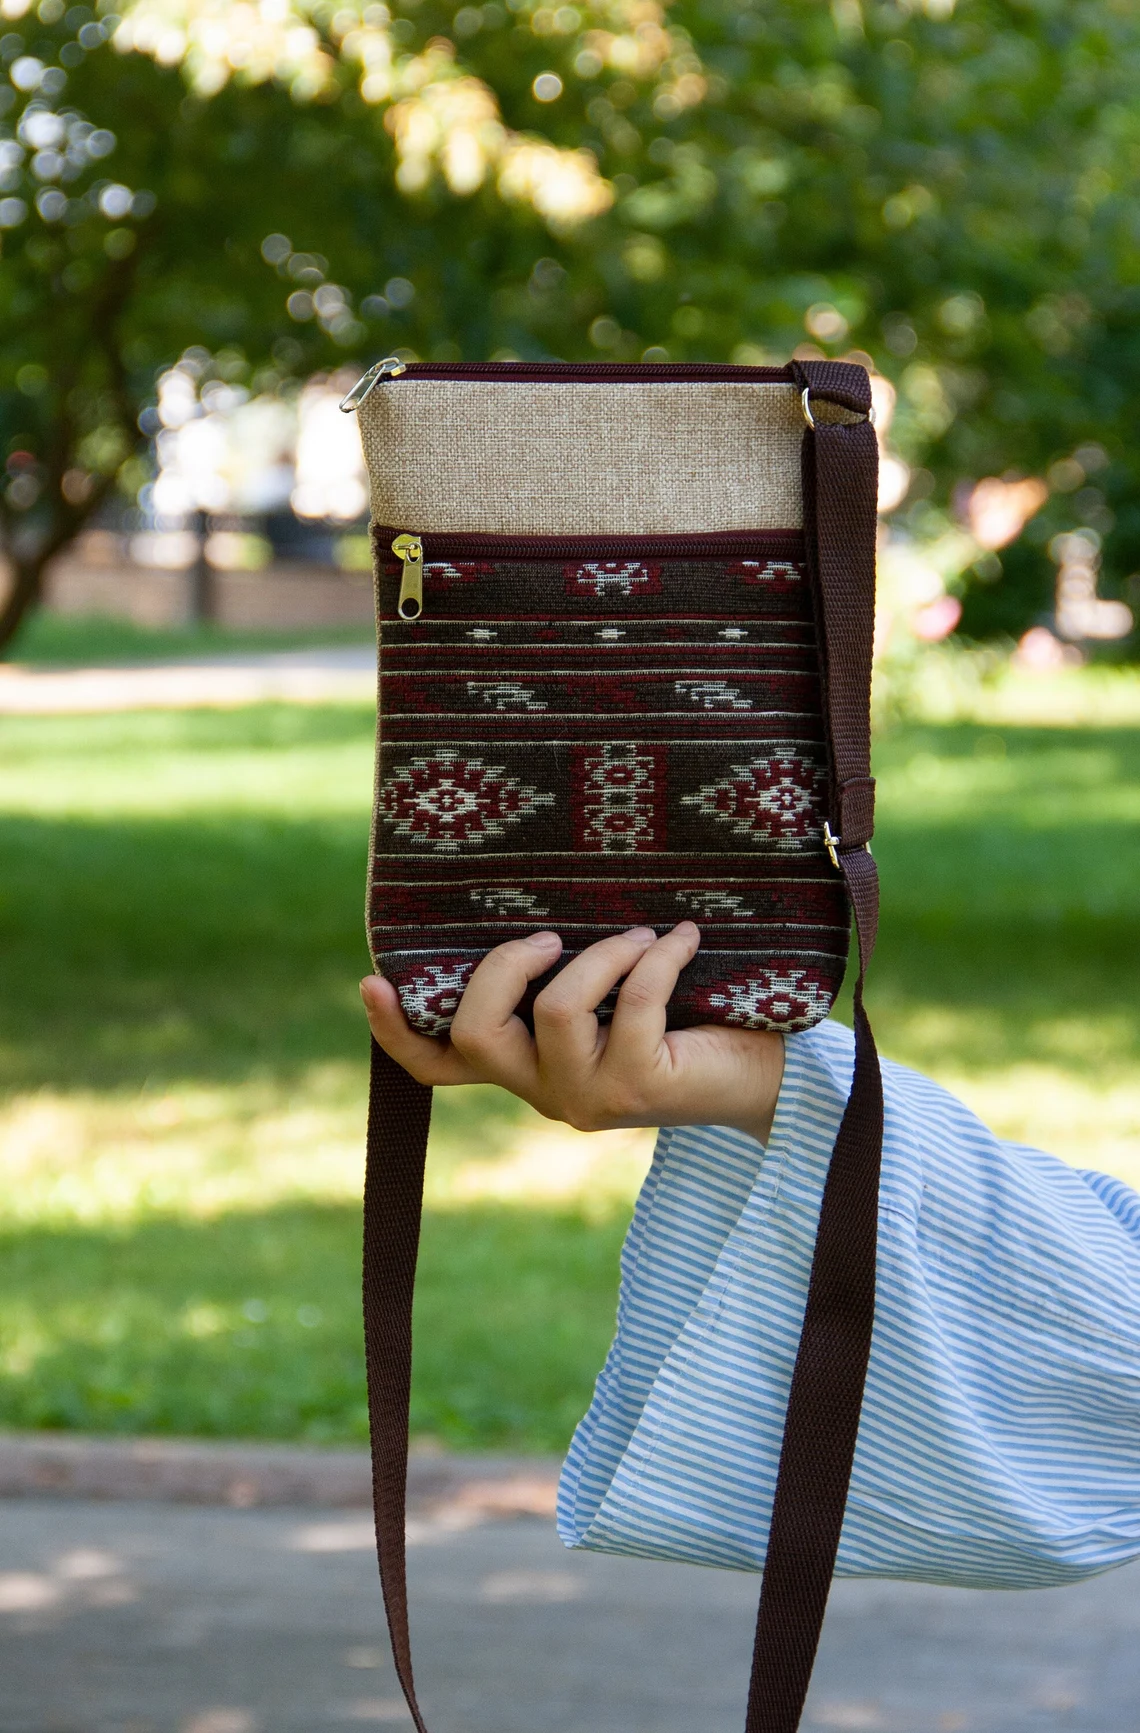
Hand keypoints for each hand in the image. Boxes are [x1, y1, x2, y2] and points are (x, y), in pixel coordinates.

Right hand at [360, 923, 784, 1143]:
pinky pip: (631, 1004)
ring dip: (602, 954)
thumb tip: (537, 900)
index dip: (396, 1033)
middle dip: (505, 965)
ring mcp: (586, 1097)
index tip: (372, 981)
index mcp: (526, 1069)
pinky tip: (686, 939)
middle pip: (475, 1031)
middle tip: (553, 936)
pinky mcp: (637, 1087)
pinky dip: (658, 958)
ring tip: (643, 935)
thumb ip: (565, 972)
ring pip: (556, 1009)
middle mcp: (543, 1092)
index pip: (439, 1067)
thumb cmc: (688, 1022)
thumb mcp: (610, 997)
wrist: (765, 1079)